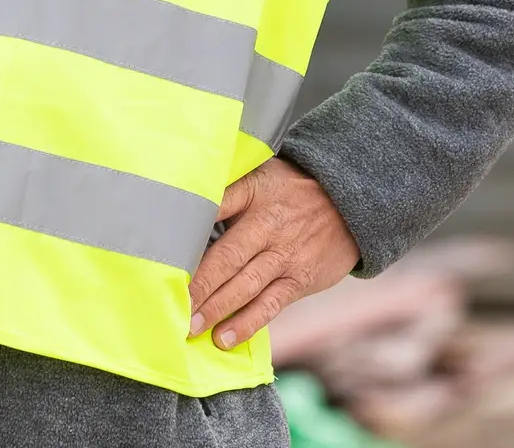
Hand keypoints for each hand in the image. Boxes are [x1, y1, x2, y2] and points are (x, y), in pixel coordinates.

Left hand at [186, 157, 359, 349]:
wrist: (351, 202)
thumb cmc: (293, 189)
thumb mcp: (262, 176)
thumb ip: (228, 191)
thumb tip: (183, 206)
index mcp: (255, 194)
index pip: (215, 210)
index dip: (189, 233)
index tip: (162, 254)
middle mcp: (269, 226)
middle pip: (227, 258)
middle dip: (197, 285)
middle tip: (171, 305)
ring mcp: (286, 256)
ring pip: (246, 286)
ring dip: (216, 309)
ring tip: (191, 327)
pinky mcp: (300, 280)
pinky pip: (270, 305)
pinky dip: (246, 324)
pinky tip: (224, 338)